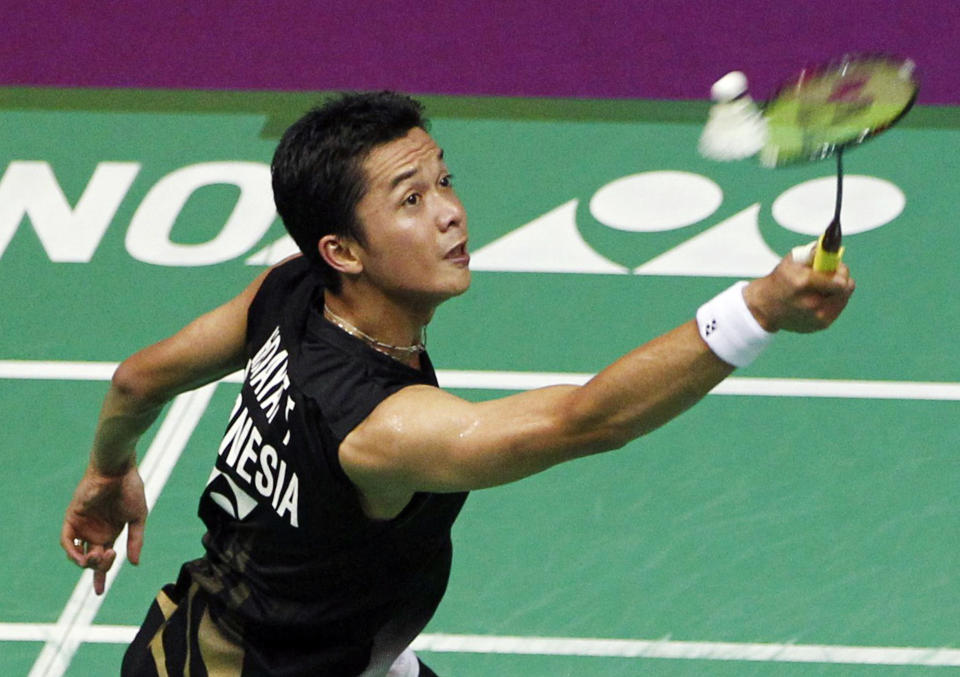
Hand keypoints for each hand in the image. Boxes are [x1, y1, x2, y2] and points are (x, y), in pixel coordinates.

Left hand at [61, 464, 146, 594]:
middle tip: (110, 558)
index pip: (104, 560)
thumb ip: (135, 540)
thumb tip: (135, 563)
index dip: (100, 577)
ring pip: (78, 553)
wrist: (118, 469)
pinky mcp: (73, 517)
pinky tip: (81, 555)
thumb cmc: (131, 489)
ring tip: (100, 555)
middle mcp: (95, 531)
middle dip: (99, 567)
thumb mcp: (138, 518)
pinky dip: (71, 550)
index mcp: (111, 532)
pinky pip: (66, 540)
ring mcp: (83, 525)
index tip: (99, 592)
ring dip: (87, 560)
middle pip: (92, 560)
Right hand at [743, 249, 855, 332]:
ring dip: (836, 290)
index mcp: (803, 283)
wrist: (765, 308)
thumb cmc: (780, 280)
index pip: (840, 280)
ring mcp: (817, 317)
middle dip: (841, 278)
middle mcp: (812, 303)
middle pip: (846, 288)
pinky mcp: (821, 325)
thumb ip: (814, 252)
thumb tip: (832, 245)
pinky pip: (838, 308)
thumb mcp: (792, 261)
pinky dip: (832, 301)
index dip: (841, 270)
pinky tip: (818, 298)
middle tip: (830, 275)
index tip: (835, 266)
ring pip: (843, 298)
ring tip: (820, 288)